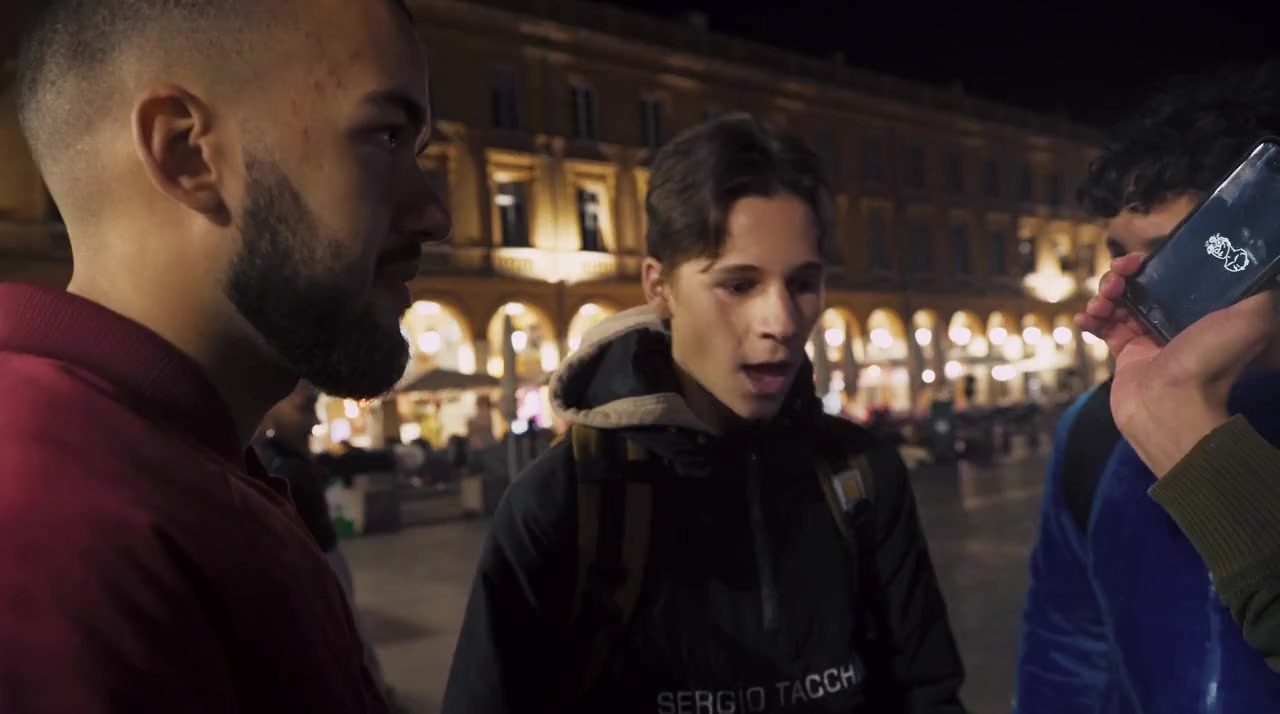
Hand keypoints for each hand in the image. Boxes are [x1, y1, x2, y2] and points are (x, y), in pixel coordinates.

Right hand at [1075, 254, 1279, 476]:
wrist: (1169, 406)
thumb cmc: (1207, 363)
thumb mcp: (1250, 320)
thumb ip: (1260, 292)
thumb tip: (1264, 268)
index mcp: (1201, 311)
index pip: (1172, 275)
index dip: (1151, 263)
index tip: (1138, 260)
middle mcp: (1175, 323)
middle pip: (1141, 286)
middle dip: (1121, 277)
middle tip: (1114, 279)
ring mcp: (1147, 338)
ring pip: (1119, 303)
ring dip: (1103, 296)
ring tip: (1099, 304)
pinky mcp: (1125, 354)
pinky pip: (1103, 328)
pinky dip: (1090, 320)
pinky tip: (1084, 320)